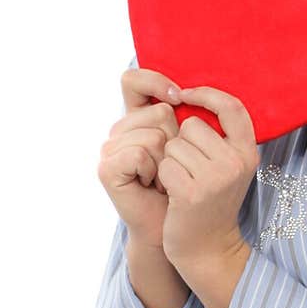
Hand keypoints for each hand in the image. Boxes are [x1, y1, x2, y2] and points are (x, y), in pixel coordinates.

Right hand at [96, 65, 183, 248]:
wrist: (182, 228)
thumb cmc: (192, 187)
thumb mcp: (199, 148)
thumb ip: (195, 117)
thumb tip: (190, 93)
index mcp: (139, 119)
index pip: (133, 80)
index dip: (155, 81)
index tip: (179, 96)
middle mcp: (121, 130)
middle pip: (160, 112)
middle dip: (180, 143)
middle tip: (176, 168)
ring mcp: (111, 149)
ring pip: (154, 135)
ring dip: (170, 163)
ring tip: (166, 180)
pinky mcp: (107, 169)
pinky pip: (139, 154)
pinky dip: (153, 172)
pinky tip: (151, 185)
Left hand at [158, 87, 259, 272]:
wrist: (208, 249)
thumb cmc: (211, 203)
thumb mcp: (228, 168)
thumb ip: (221, 138)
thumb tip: (192, 96)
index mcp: (247, 153)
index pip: (232, 107)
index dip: (207, 94)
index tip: (186, 95)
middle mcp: (236, 163)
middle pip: (192, 125)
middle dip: (181, 142)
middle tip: (189, 170)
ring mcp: (215, 179)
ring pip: (175, 145)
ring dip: (171, 162)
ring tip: (183, 183)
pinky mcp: (192, 193)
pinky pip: (165, 165)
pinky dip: (163, 178)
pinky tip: (174, 194)